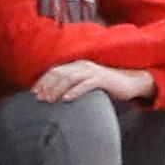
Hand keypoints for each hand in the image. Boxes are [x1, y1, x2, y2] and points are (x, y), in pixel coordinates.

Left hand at [32, 59, 146, 106]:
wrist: (131, 82)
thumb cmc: (107, 85)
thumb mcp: (86, 82)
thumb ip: (72, 84)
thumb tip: (53, 95)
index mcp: (77, 65)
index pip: (55, 71)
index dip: (43, 81)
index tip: (34, 93)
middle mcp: (83, 65)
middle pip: (59, 73)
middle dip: (47, 86)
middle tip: (40, 98)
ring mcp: (93, 71)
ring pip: (70, 78)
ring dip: (57, 89)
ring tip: (51, 100)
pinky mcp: (103, 79)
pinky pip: (86, 84)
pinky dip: (75, 91)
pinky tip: (67, 99)